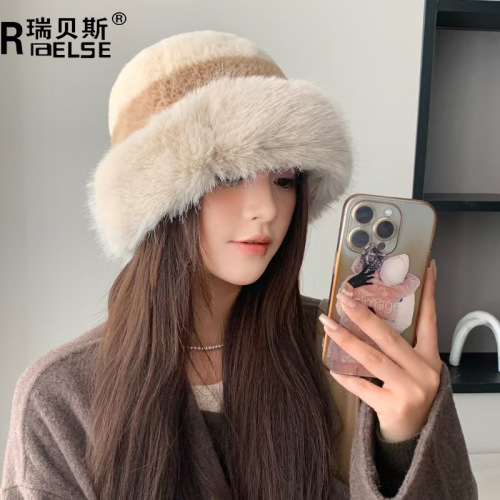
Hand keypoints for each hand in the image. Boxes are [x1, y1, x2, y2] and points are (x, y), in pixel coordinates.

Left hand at [319, 261, 441, 442]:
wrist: (416, 436)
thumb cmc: (410, 394)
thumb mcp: (415, 368)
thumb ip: (402, 346)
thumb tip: (371, 314)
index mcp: (430, 358)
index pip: (430, 320)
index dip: (428, 293)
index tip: (424, 268)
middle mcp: (424, 372)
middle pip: (390, 338)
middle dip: (364, 316)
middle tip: (344, 299)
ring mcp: (410, 390)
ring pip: (373, 359)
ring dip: (347, 340)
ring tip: (327, 325)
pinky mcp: (394, 407)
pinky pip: (363, 387)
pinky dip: (346, 377)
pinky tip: (331, 367)